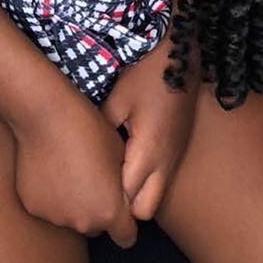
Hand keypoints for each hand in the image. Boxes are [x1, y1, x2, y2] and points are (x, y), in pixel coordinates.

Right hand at [13, 75, 138, 247]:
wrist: (48, 118)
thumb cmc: (90, 131)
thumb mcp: (120, 155)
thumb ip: (124, 185)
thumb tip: (124, 194)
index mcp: (109, 211)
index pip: (125, 237)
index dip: (127, 225)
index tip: (123, 210)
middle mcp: (82, 222)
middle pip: (96, 227)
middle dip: (98, 210)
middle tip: (94, 180)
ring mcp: (55, 217)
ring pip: (70, 217)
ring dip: (73, 203)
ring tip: (70, 169)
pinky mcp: (33, 207)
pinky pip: (49, 207)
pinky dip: (52, 195)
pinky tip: (51, 169)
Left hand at [100, 33, 198, 220]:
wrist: (181, 51)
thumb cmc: (147, 73)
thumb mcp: (116, 100)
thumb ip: (100, 134)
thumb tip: (80, 158)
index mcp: (149, 152)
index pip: (125, 200)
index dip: (104, 201)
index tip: (83, 192)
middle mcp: (166, 162)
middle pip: (143, 212)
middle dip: (123, 209)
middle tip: (98, 189)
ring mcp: (175, 157)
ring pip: (155, 198)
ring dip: (135, 195)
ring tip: (108, 178)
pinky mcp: (178, 149)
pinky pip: (161, 180)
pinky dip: (144, 182)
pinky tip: (125, 163)